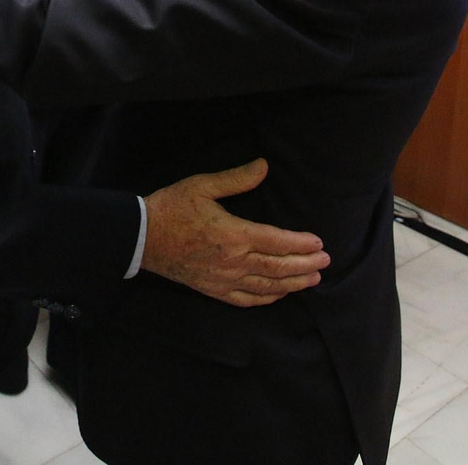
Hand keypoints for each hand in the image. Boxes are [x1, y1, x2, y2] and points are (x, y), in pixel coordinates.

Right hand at [141, 158, 328, 306]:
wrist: (141, 237)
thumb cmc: (172, 207)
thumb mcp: (203, 185)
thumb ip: (237, 179)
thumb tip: (264, 166)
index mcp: (234, 234)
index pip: (277, 241)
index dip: (301, 243)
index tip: (319, 242)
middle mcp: (233, 262)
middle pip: (278, 267)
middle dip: (305, 265)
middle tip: (326, 262)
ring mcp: (223, 279)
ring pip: (267, 286)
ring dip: (293, 283)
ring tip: (313, 280)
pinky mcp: (213, 290)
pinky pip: (246, 300)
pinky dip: (267, 298)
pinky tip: (280, 293)